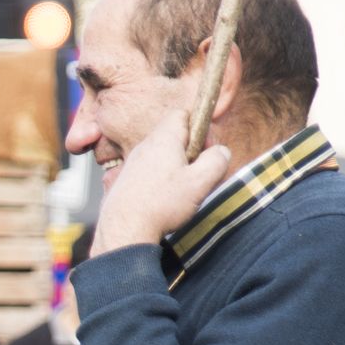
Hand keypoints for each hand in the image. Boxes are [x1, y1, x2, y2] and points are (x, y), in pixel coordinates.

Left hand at [91, 138, 233, 257]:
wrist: (123, 230)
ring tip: (184, 191)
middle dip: (192, 151)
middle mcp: (145, 146)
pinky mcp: (126, 181)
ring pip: (163, 156)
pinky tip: (166, 200)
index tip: (207, 149)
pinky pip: (151, 172)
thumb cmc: (162, 204)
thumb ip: (217, 160)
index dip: (200, 127)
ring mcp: (133, 163)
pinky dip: (163, 180)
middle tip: (200, 173)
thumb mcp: (200, 181)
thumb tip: (221, 151)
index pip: (183, 114)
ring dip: (178, 168)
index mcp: (163, 139)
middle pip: (174, 136)